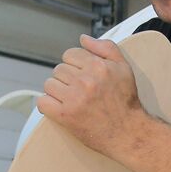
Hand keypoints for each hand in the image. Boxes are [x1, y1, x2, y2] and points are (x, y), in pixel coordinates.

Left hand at [36, 34, 144, 155]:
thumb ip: (105, 48)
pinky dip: (48, 105)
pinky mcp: (65, 115)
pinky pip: (42, 102)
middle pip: (59, 69)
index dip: (75, 65)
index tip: (82, 76)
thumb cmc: (126, 101)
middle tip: (79, 91)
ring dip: (57, 91)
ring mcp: (74, 98)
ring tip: (71, 100)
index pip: (70, 54)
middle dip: (67, 79)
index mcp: (98, 66)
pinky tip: (60, 108)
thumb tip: (83, 38)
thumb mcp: (124, 68)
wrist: (127, 132)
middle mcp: (85, 80)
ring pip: (49, 84)